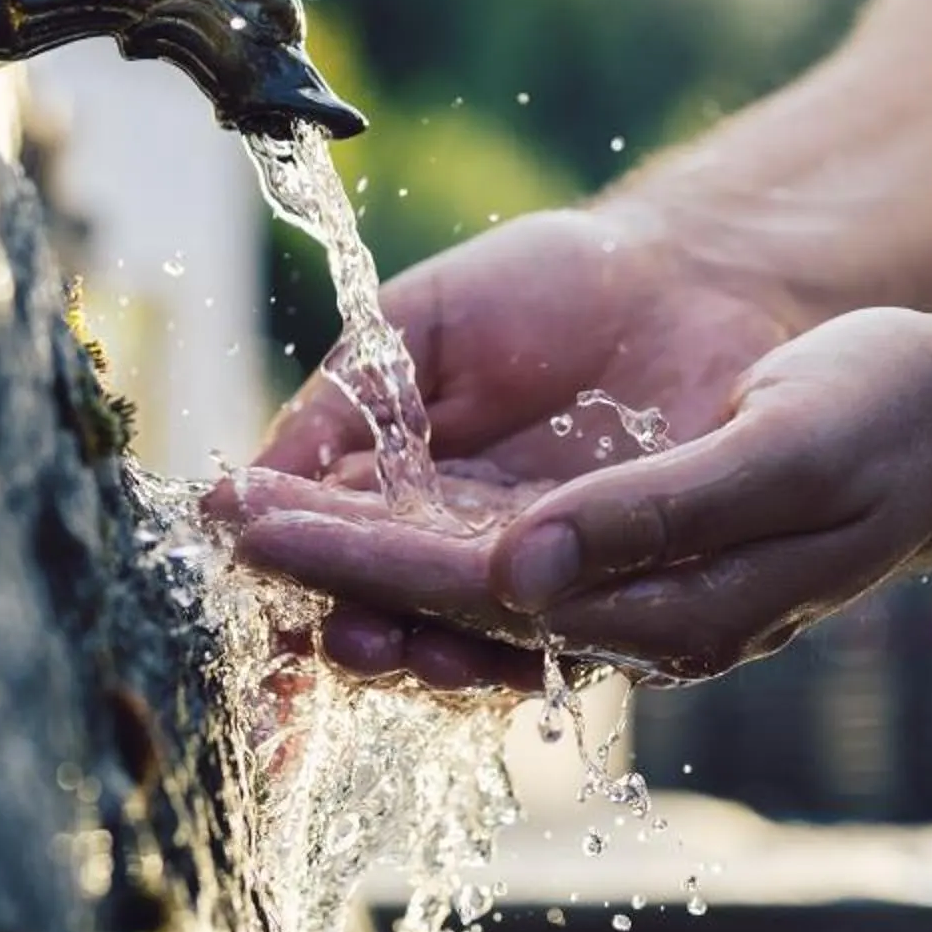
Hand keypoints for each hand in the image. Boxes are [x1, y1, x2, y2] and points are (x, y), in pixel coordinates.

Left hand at [234, 307, 931, 684]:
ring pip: (457, 593)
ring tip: (247, 526)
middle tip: (211, 528)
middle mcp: (628, 619)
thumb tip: (515, 568)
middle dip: (323, 572)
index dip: (354, 561)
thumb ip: (652, 516)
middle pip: (442, 608)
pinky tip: (345, 509)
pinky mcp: (621, 545)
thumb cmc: (880, 419)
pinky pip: (492, 558)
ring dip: (351, 564)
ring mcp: (623, 589)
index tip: (252, 523)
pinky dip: (409, 536)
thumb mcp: (781, 452)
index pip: (474, 594)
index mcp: (665, 614)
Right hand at [238, 202, 798, 687]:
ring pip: (469, 635)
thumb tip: (247, 482)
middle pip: (393, 605)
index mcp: (405, 490)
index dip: (287, 547)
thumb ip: (345, 402)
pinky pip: (569, 639)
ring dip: (421, 649)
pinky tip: (480, 645)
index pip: (332, 538)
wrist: (688, 281)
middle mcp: (465, 549)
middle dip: (351, 622)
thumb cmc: (550, 289)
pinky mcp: (624, 594)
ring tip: (382, 643)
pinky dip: (522, 650)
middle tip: (322, 627)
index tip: (243, 542)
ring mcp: (543, 577)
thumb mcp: (423, 329)